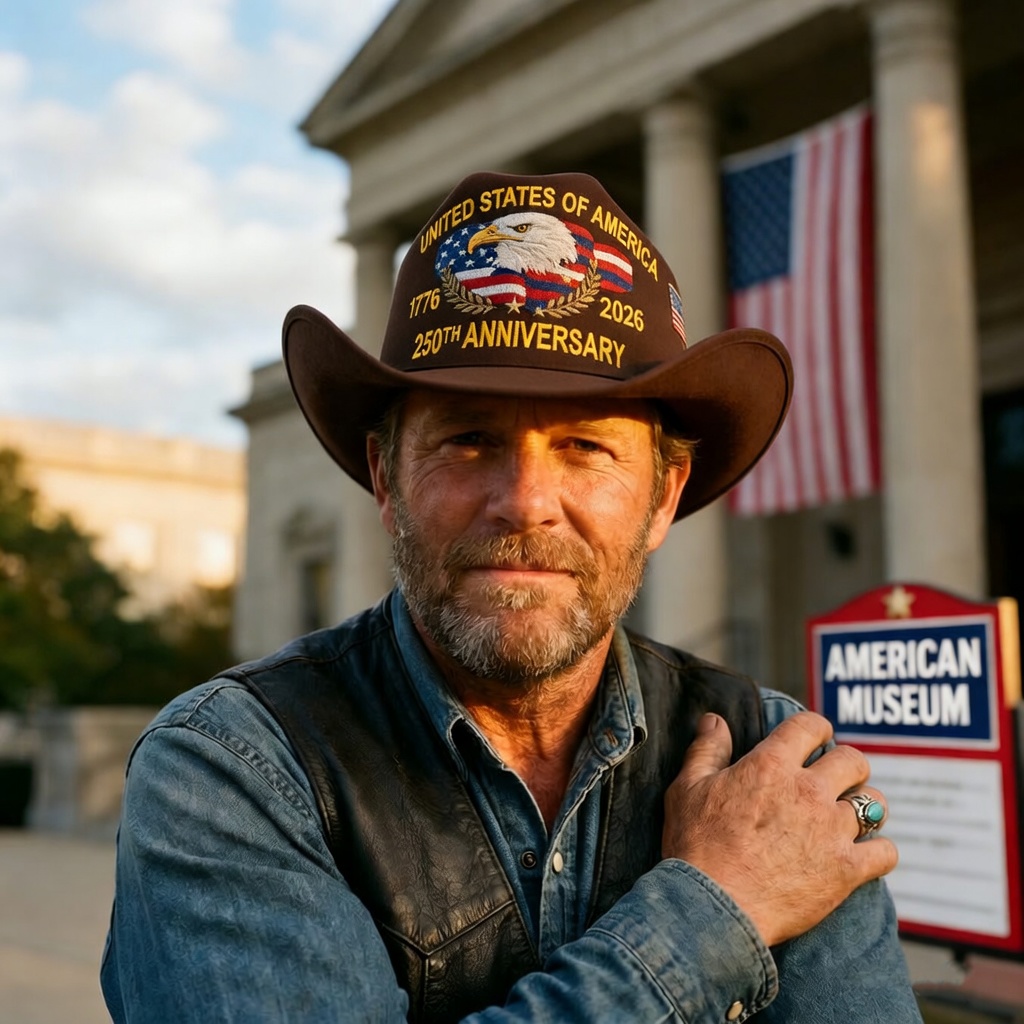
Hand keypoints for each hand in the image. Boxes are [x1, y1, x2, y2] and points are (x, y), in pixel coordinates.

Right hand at [662, 711, 896, 946]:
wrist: (713, 907)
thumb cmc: (696, 846)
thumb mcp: (687, 788)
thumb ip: (706, 749)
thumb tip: (715, 720)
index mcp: (771, 765)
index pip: (810, 726)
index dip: (817, 728)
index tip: (816, 737)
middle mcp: (808, 791)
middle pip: (853, 760)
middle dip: (848, 765)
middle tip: (835, 780)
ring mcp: (831, 831)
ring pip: (875, 804)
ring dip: (865, 807)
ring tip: (850, 817)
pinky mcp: (846, 870)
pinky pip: (885, 852)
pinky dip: (878, 852)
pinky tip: (864, 855)